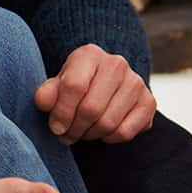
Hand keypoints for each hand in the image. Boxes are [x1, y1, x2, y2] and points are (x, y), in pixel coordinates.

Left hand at [33, 43, 155, 143]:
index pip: (74, 86)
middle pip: (91, 109)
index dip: (62, 112)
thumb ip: (47, 92)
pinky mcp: (149, 102)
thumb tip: (42, 101)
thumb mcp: (58, 83)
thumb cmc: (76, 83)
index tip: (55, 127)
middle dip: (74, 128)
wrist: (105, 82)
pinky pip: (126, 132)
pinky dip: (109, 138)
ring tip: (80, 133)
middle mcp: (116, 64)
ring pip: (108, 123)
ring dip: (90, 135)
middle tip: (65, 136)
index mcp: (89, 54)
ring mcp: (136, 82)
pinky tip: (100, 132)